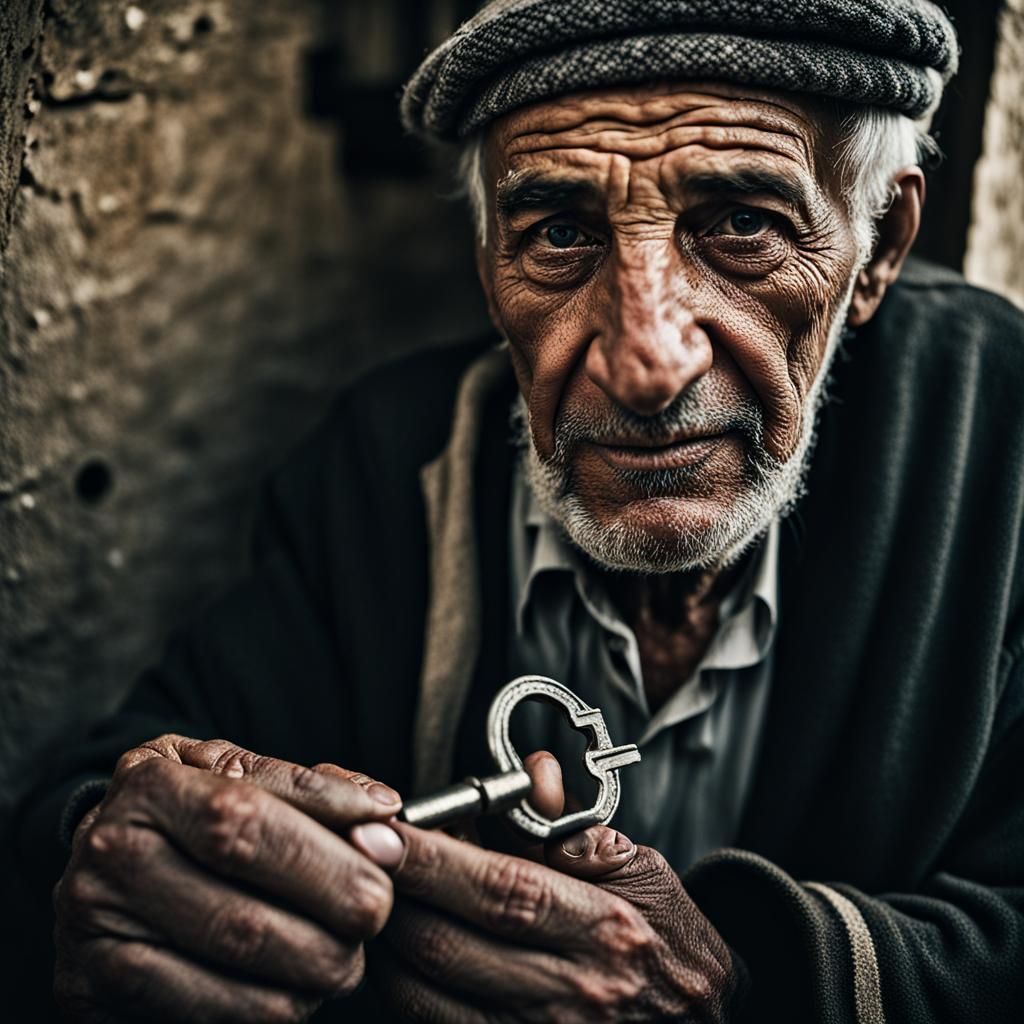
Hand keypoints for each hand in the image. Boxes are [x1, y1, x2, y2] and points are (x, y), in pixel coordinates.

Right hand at [53, 734, 406, 1022]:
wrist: (109, 866)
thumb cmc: (193, 816)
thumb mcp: (235, 777)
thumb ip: (306, 787)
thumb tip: (382, 810)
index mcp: (148, 786)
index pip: (247, 815)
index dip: (330, 833)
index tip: (389, 842)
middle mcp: (113, 855)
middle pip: (246, 900)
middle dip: (335, 906)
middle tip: (378, 908)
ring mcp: (96, 930)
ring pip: (237, 962)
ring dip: (317, 965)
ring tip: (347, 951)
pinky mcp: (99, 993)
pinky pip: (215, 1012)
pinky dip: (278, 1005)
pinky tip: (300, 985)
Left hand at [376, 754, 736, 1022]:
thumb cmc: (672, 941)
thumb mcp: (642, 869)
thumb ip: (577, 826)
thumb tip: (531, 775)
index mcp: (605, 929)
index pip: (500, 888)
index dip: (432, 860)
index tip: (384, 830)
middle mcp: (572, 994)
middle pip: (451, 947)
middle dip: (391, 898)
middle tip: (354, 857)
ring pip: (430, 999)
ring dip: (386, 947)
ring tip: (368, 899)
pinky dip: (407, 993)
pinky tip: (396, 955)